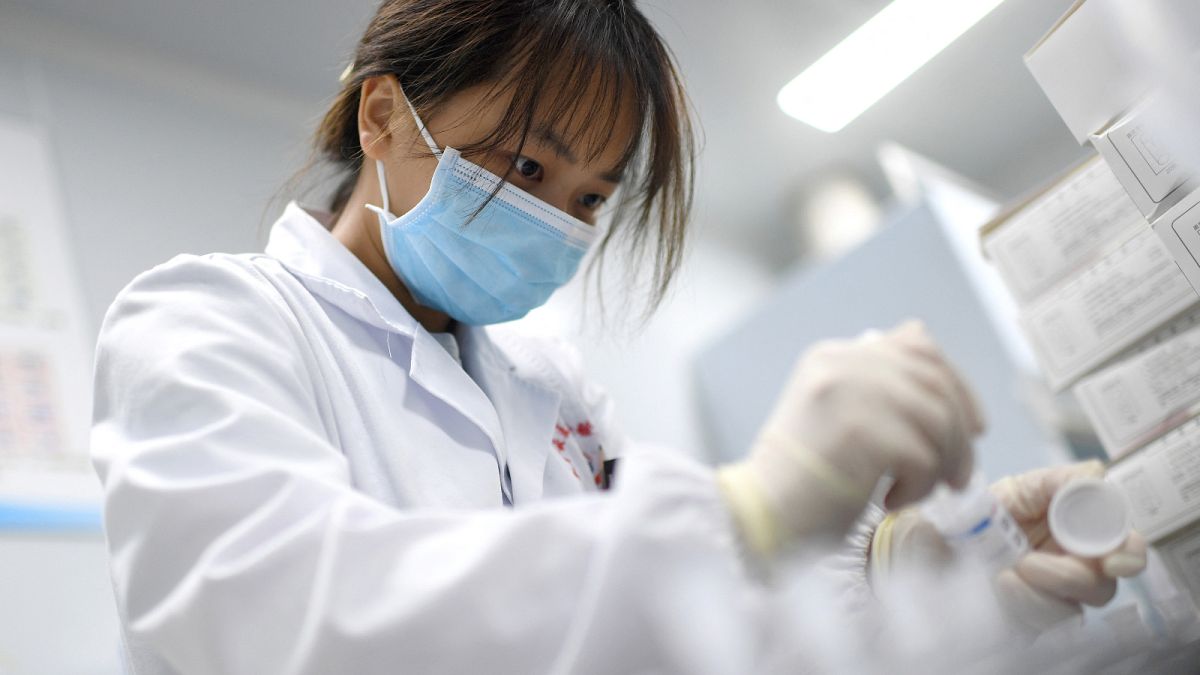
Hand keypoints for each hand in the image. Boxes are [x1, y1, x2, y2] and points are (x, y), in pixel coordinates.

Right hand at [716, 321, 984, 555]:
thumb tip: (941, 382)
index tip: (975, 425)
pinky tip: (891, 501)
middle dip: (960, 433)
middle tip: (959, 475)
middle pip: (935, 382)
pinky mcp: (858, 430)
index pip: (917, 344)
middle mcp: (842, 362)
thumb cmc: (802, 479)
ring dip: (942, 464)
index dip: (958, 383)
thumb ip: (876, 390)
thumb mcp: (835, 416)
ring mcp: (849, 392)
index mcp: (835, 355)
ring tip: (920, 492)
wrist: (758, 514)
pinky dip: (918, 486)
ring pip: (936, 419)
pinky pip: (921, 455)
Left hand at [991, 461, 1146, 631]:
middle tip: (1027, 563)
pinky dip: (1019, 607)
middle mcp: (1076, 569)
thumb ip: (1057, 482)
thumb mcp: (1016, 489)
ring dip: (1035, 594)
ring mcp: (1054, 600)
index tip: (1112, 560)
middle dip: (1068, 577)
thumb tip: (1096, 474)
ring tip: (1001, 573)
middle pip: (1102, 587)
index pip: (1125, 548)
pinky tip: (997, 587)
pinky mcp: (1031, 623)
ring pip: (1070, 612)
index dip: (1129, 554)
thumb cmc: (985, 515)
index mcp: (1081, 535)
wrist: (941, 542)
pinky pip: (1039, 628)